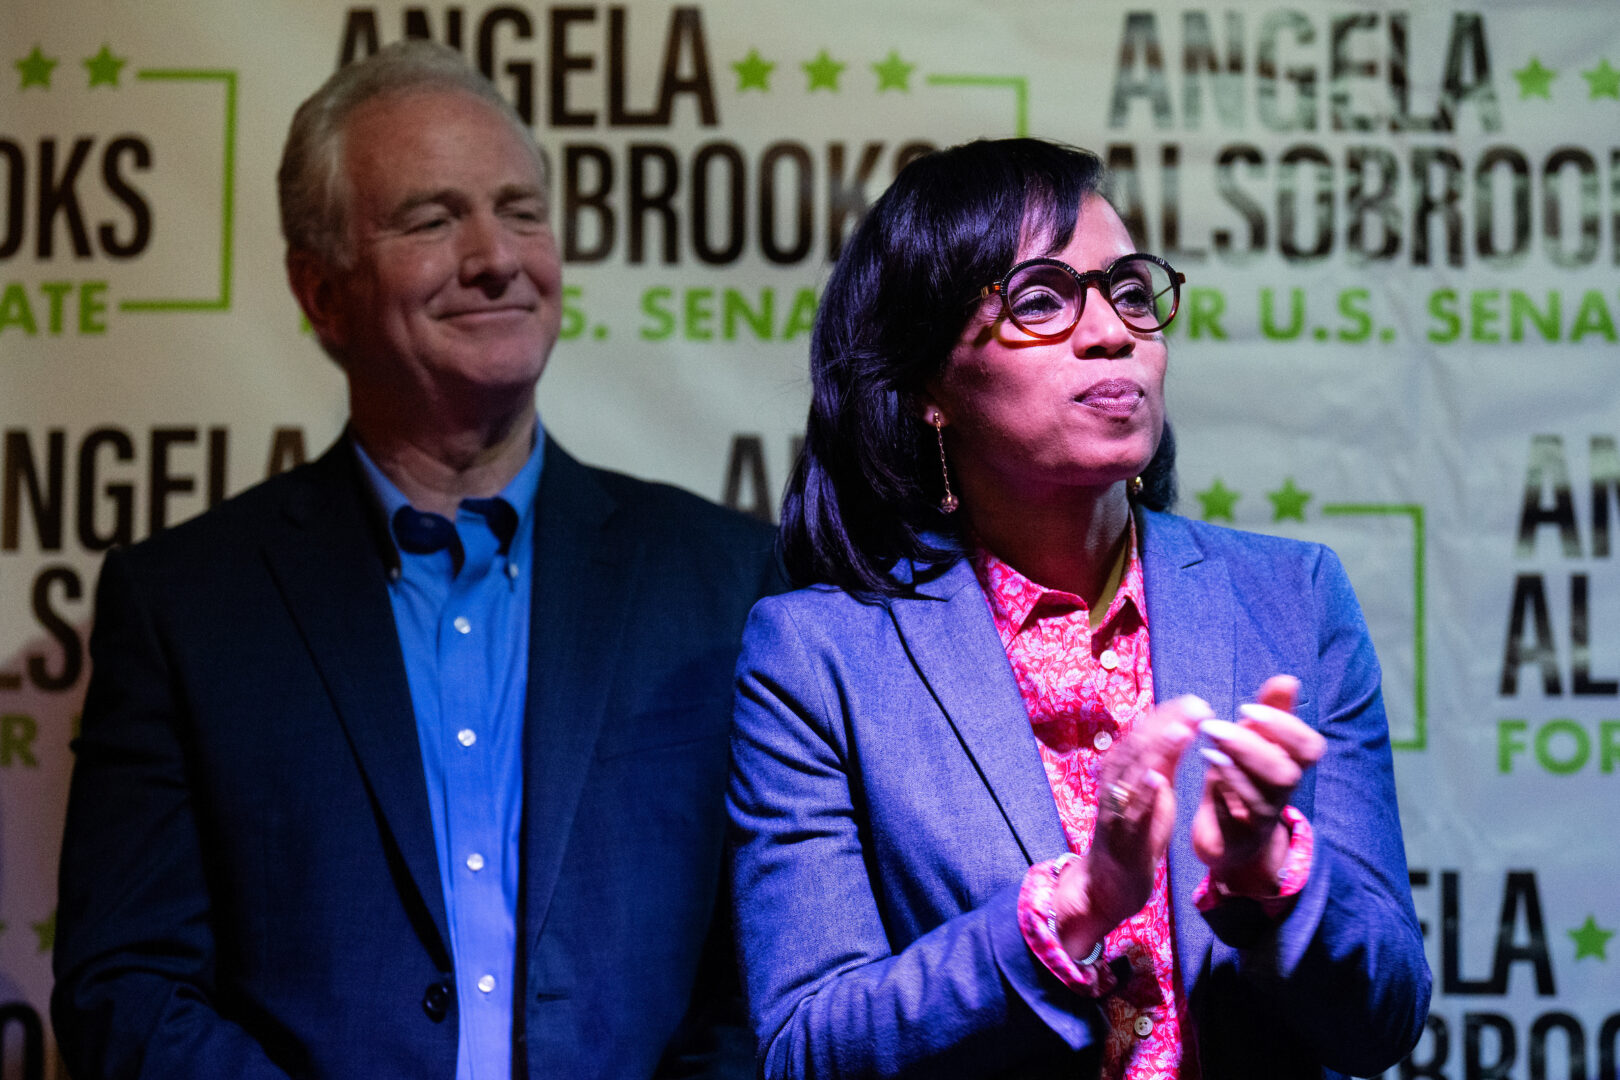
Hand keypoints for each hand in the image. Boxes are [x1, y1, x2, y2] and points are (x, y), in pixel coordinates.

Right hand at [1052, 696, 1200, 959]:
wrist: (1109, 882)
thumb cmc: (1135, 831)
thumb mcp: (1154, 790)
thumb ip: (1165, 758)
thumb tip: (1183, 721)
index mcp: (1122, 769)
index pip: (1144, 733)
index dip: (1169, 716)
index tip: (1196, 702)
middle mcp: (1114, 782)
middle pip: (1137, 745)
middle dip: (1166, 724)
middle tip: (1197, 707)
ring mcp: (1114, 808)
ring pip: (1131, 773)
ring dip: (1154, 751)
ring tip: (1180, 731)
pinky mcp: (1119, 836)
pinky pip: (1129, 812)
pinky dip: (1142, 793)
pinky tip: (1158, 778)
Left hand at [1192, 675, 1325, 892]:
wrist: (1234, 838)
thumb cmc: (1246, 779)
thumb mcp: (1258, 744)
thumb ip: (1272, 713)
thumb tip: (1288, 679)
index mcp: (1290, 765)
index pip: (1309, 747)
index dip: (1284, 727)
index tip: (1246, 707)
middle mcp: (1280, 794)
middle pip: (1285, 774)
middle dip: (1251, 747)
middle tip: (1214, 726)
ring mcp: (1260, 819)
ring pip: (1261, 799)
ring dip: (1235, 771)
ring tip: (1208, 749)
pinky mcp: (1237, 839)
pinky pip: (1234, 823)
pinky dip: (1220, 800)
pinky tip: (1204, 779)